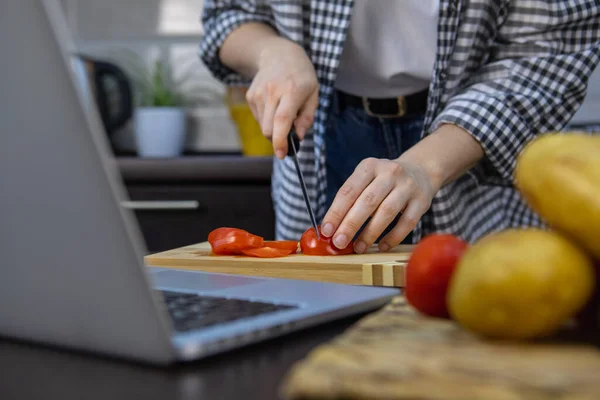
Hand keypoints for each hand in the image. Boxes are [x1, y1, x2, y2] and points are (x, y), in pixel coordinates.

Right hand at [246, 38, 318, 158]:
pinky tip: (274, 106)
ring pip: (263, 126)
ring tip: (283, 112)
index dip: (281, 140)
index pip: (282, 120)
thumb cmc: (301, 76)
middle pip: (269, 129)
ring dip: (273, 128)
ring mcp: (259, 94)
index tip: (283, 154)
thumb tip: (298, 137)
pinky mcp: (250, 96)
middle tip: (289, 136)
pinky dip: (267, 120)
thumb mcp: (313, 94)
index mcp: (292, 91)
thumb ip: (307, 117)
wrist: (278, 54)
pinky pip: (259, 119)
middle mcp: (272, 92)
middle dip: (278, 139)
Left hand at [321, 157, 437, 252]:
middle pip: (367, 201)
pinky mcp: (422, 201)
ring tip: (358, 248)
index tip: (326, 231)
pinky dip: (393, 237)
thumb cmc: (384, 181)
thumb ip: (351, 200)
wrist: (420, 171)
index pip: (348, 191)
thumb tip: (331, 228)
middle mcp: (389, 173)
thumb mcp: (367, 179)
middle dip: (350, 224)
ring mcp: (407, 186)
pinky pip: (407, 223)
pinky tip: (382, 247)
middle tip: (339, 242)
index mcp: (369, 166)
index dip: (336, 212)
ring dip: (370, 233)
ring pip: (386, 212)